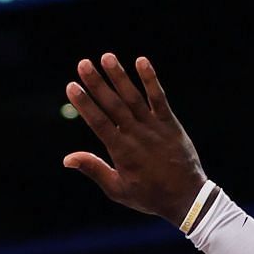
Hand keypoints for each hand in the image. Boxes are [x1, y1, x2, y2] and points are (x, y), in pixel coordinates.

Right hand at [63, 54, 206, 225]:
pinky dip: (150, 80)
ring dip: (120, 76)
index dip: (84, 103)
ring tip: (107, 57)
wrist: (186, 197)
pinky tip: (141, 61)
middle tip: (83, 64)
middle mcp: (136, 135)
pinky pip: (159, 97)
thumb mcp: (117, 189)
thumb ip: (94, 169)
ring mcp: (154, 127)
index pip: (98, 122)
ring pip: (133, 97)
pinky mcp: (170, 122)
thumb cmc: (148, 196)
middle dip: (97, 83)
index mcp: (121, 152)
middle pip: (113, 104)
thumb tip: (67, 158)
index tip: (71, 87)